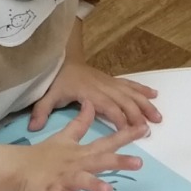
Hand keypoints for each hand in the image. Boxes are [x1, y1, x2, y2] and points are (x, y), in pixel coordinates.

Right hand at [17, 111, 147, 190]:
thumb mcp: (66, 137)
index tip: (145, 129)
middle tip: (139, 163)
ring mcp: (64, 178)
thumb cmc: (46, 154)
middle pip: (100, 160)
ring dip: (94, 185)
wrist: (19, 166)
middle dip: (119, 161)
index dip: (126, 135)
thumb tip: (90, 103)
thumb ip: (81, 123)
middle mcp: (77, 163)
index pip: (108, 141)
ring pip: (81, 181)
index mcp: (83, 152)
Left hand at [30, 61, 161, 130]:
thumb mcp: (47, 96)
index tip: (128, 130)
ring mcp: (110, 82)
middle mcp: (103, 87)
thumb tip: (32, 128)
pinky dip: (143, 90)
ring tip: (158, 117)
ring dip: (145, 105)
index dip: (118, 118)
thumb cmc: (56, 81)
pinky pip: (130, 84)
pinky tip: (155, 95)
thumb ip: (40, 112)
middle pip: (124, 101)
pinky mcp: (113, 80)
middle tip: (148, 129)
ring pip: (131, 93)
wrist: (62, 60)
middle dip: (138, 114)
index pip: (107, 106)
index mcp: (89, 93)